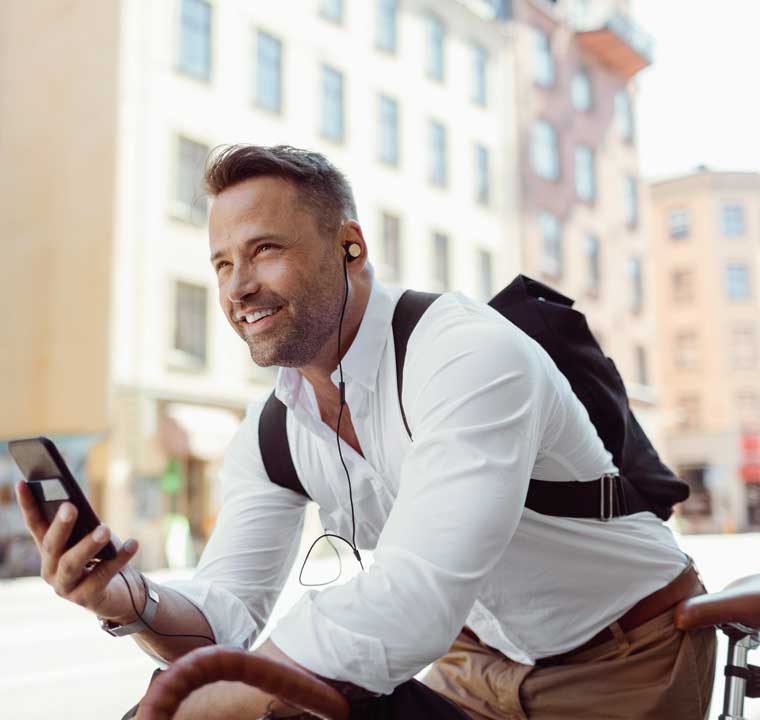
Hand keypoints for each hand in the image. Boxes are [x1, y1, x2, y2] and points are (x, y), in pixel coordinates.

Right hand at [14, 480, 141, 619]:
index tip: (23, 482)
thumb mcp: (93, 537)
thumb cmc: (105, 558)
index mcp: (50, 550)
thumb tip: (79, 504)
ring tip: (104, 529)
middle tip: (70, 506)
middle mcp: (51, 569)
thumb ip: (85, 524)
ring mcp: (66, 587)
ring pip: (72, 564)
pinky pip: (102, 576)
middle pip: (52, 546)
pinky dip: (119, 559)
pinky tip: (133, 544)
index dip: (28, 505)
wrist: (122, 594)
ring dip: (88, 545)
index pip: (36, 525)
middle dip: (60, 526)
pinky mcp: (87, 599)